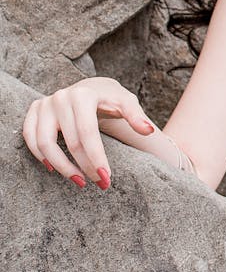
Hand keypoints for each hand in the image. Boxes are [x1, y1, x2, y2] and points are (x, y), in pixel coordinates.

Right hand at [22, 77, 153, 189]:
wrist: (90, 88)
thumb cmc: (110, 99)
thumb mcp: (126, 103)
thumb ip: (136, 116)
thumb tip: (148, 130)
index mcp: (84, 95)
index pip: (88, 133)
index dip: (96, 157)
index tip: (106, 178)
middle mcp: (61, 97)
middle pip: (71, 141)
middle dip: (85, 166)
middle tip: (100, 183)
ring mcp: (45, 104)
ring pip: (45, 143)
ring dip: (61, 166)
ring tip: (79, 181)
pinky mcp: (34, 111)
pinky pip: (30, 138)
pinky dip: (39, 155)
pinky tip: (54, 168)